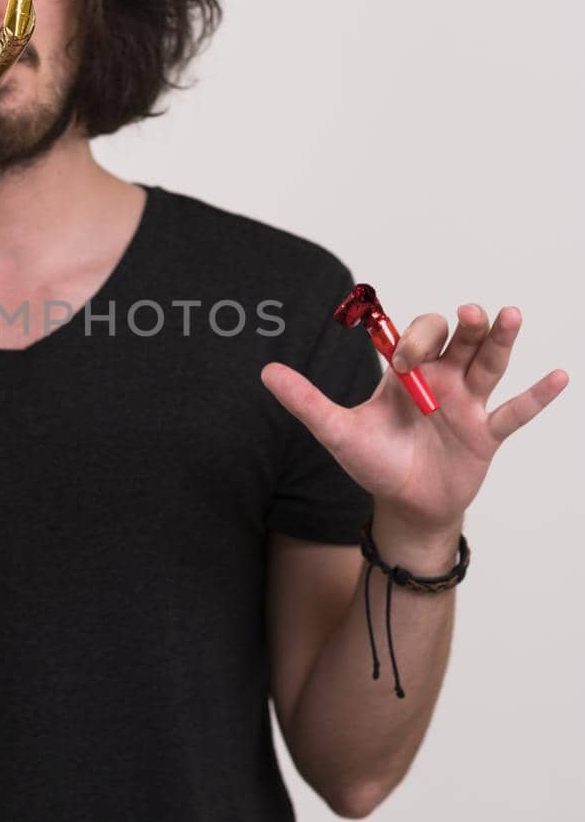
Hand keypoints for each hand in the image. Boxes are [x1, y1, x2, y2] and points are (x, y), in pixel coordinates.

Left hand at [260, 304, 569, 532]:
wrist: (402, 506)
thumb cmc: (375, 463)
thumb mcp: (337, 432)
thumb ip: (306, 402)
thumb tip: (266, 372)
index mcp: (406, 374)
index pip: (417, 337)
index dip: (415, 339)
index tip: (402, 361)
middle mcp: (441, 380)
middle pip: (459, 339)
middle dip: (462, 326)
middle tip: (466, 316)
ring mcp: (468, 404)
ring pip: (489, 362)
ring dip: (500, 339)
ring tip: (509, 314)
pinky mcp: (487, 433)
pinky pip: (515, 411)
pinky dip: (537, 395)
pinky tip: (558, 375)